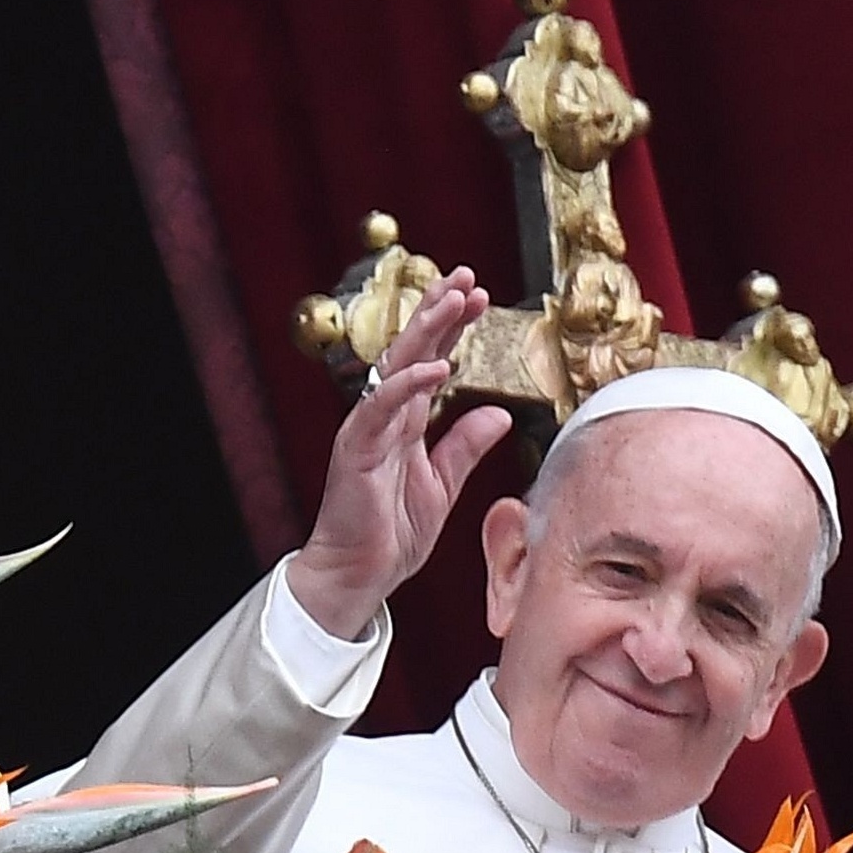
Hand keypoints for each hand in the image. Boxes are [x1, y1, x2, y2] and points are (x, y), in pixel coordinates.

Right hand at [284, 269, 516, 640]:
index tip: (478, 296)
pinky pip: (382, 409)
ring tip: (454, 299)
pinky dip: (407, 385)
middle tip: (466, 276)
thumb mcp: (443, 485)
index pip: (430, 361)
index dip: (453, 328)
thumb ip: (466, 446)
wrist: (358, 576)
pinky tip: (436, 365)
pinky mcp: (357, 450)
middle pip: (413, 350)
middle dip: (439, 311)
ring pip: (397, 367)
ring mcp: (368, 430)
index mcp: (405, 423)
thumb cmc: (390, 536)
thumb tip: (496, 413)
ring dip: (426, 331)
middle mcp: (385, 418)